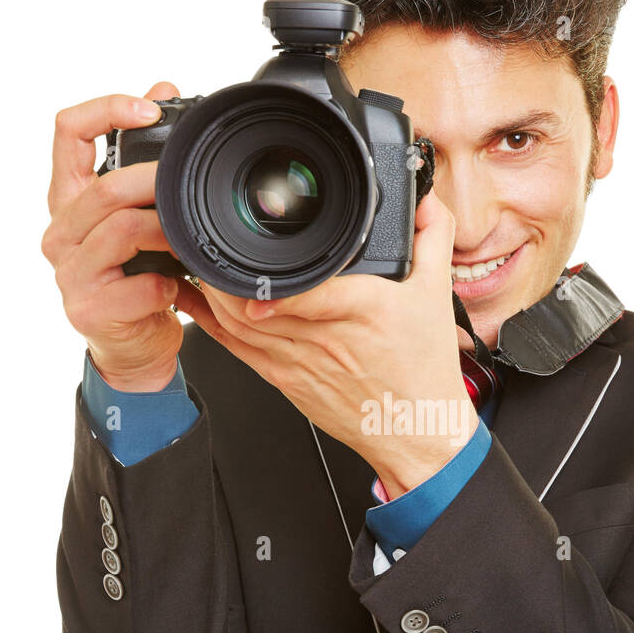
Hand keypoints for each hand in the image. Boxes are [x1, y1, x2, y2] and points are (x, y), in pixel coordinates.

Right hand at [42, 82, 185, 390]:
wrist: (131, 347)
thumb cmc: (135, 276)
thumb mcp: (136, 213)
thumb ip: (142, 158)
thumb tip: (161, 87)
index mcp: (68, 198)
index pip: (67, 132)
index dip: (107, 110)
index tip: (150, 110)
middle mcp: (60, 232)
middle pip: (104, 187)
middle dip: (155, 181)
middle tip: (188, 187)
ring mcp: (70, 273)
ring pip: (122, 231)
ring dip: (166, 232)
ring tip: (188, 239)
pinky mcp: (89, 309)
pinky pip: (138, 286)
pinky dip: (166, 285)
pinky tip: (177, 287)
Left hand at [172, 188, 479, 497]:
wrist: (417, 432)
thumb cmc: (423, 372)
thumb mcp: (437, 295)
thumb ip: (432, 238)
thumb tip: (426, 201)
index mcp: (360, 311)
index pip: (307, 294)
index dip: (271, 286)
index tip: (246, 263)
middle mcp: (322, 339)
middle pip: (253, 303)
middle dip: (221, 273)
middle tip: (204, 240)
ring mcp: (298, 363)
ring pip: (237, 325)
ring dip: (210, 294)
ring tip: (197, 262)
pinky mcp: (285, 381)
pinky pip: (237, 350)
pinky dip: (211, 324)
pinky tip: (196, 302)